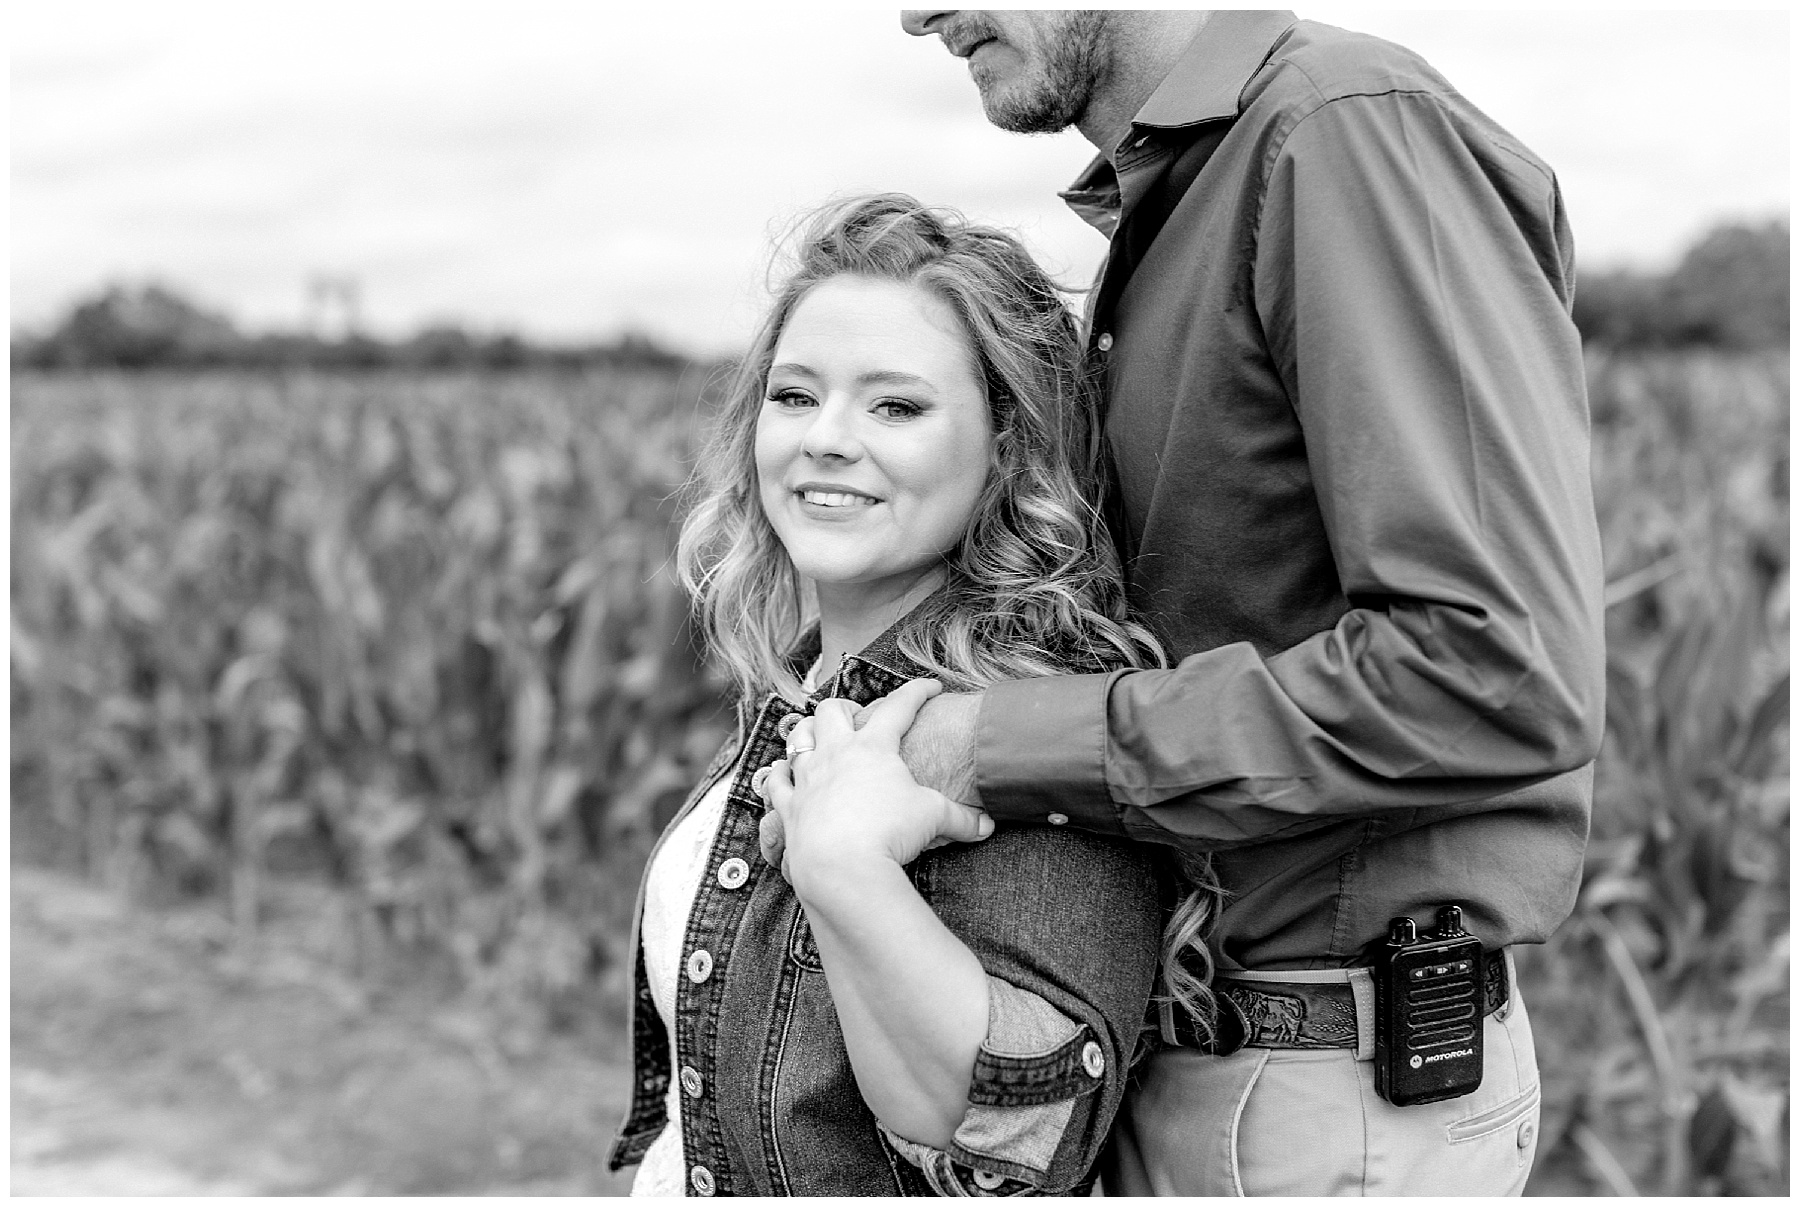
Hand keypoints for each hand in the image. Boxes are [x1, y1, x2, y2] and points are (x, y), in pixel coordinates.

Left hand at [760, 680, 993, 886]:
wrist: (843, 865)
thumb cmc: (890, 833)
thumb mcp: (934, 818)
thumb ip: (962, 818)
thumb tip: (988, 826)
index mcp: (874, 746)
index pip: (899, 706)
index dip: (918, 692)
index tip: (931, 686)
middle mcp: (836, 753)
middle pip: (833, 709)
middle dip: (847, 708)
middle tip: (861, 722)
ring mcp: (808, 776)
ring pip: (798, 736)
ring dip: (808, 732)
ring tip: (820, 740)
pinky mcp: (789, 805)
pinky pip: (776, 781)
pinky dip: (778, 775)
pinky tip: (782, 774)